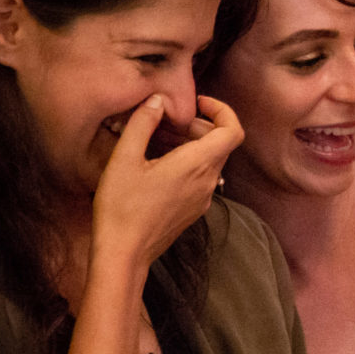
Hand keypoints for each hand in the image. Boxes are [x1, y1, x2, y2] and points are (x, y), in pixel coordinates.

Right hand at [90, 94, 242, 269]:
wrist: (124, 253)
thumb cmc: (121, 207)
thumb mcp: (124, 159)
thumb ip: (143, 124)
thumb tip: (158, 100)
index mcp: (197, 165)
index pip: (233, 131)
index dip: (222, 110)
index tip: (197, 102)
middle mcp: (208, 182)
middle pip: (221, 143)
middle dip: (198, 125)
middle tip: (167, 120)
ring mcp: (204, 198)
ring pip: (211, 160)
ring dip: (191, 143)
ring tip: (157, 137)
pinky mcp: (194, 208)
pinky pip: (201, 177)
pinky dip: (188, 161)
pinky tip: (158, 161)